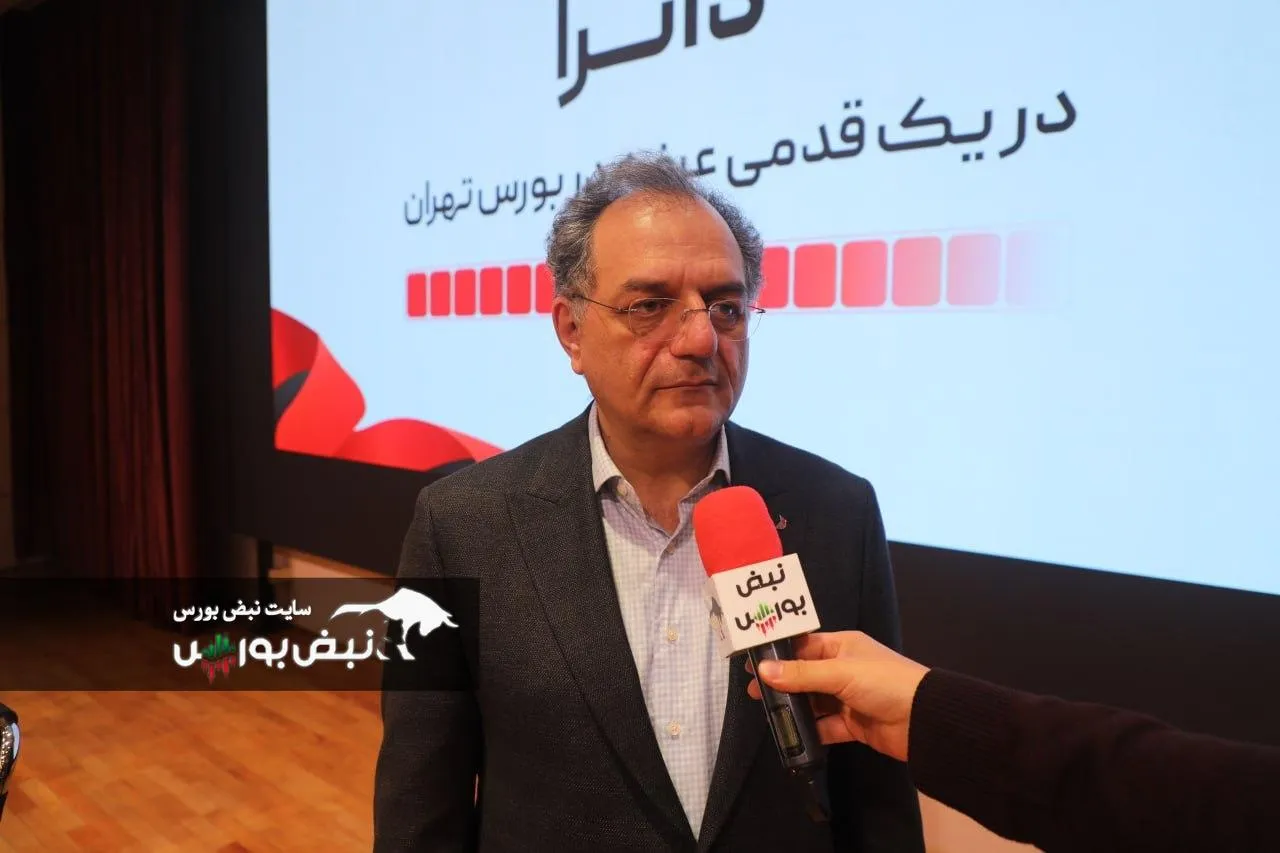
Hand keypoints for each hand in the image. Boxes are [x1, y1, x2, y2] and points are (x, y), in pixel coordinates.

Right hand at [745, 631, 929, 761]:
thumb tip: (763, 671)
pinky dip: (809, 732)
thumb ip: (801, 674)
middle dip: (781, 684)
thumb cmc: (883, 683)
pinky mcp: (851, 725)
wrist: (924, 721)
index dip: (778, 654)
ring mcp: (847, 699)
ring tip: (767, 714)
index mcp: (842, 647)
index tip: (753, 664)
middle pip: (804, 675)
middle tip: (753, 694)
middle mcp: (843, 669)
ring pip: (812, 702)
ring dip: (793, 709)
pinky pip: (824, 727)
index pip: (803, 646)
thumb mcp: (840, 673)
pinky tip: (791, 735)